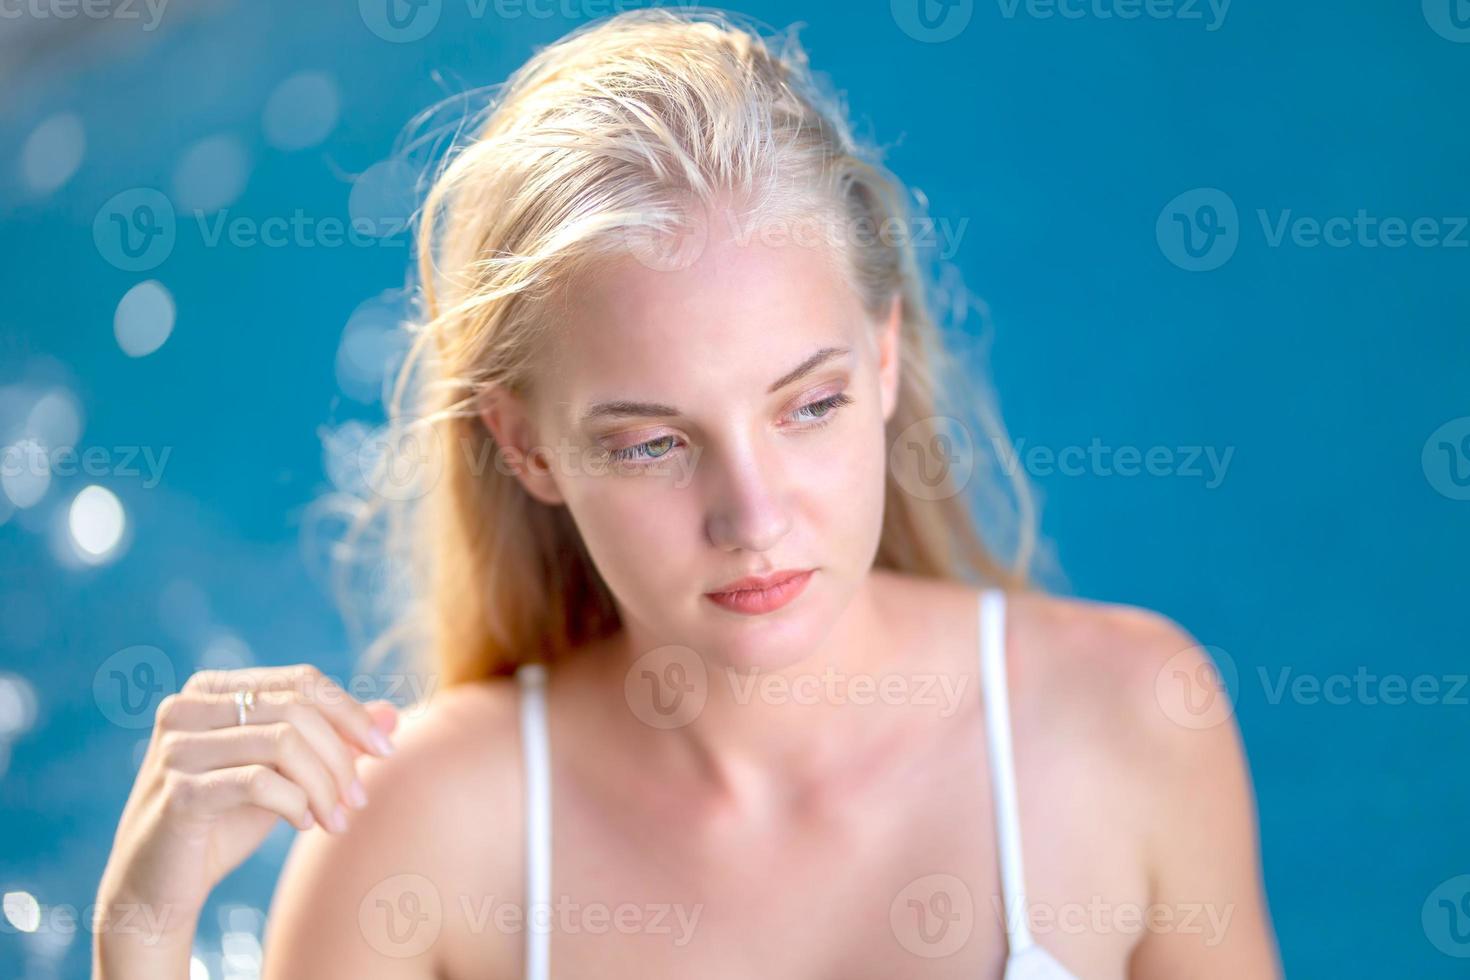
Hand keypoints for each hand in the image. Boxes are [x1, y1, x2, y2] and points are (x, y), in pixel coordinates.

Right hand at [95, 664, 397, 944]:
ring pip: (284, 743)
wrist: (157, 887)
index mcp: (212, 689)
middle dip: (341, 756)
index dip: (351, 713)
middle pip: (297, 709)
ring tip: (337, 819)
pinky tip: (304, 824)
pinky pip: (260, 782)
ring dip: (325, 785)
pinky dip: (296, 803)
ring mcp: (178, 748)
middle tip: (358, 799)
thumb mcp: (286, 773)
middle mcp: (188, 708)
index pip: (302, 680)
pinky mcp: (179, 791)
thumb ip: (332, 740)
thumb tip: (393, 713)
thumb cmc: (224, 821)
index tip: (385, 752)